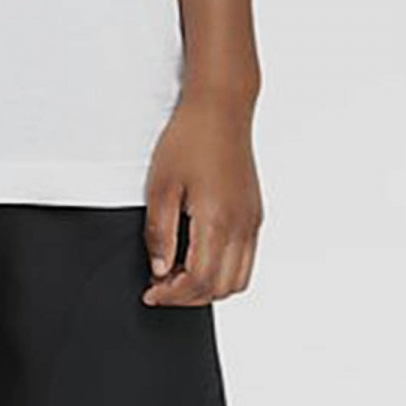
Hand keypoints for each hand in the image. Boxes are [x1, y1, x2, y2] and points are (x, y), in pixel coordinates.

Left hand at [142, 95, 262, 305]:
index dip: (171, 294)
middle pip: (220, 288)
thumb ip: (159, 233)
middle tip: (160, 283)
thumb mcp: (160, 186)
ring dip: (208, 287)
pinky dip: (223, 271)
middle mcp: (241, 226)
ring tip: (178, 272)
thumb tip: (159, 269)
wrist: (220, 109)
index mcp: (217, 221)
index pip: (199, 281)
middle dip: (188, 296)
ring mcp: (252, 221)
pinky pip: (245, 260)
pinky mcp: (254, 214)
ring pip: (237, 280)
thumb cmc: (189, 139)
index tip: (150, 292)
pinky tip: (198, 256)